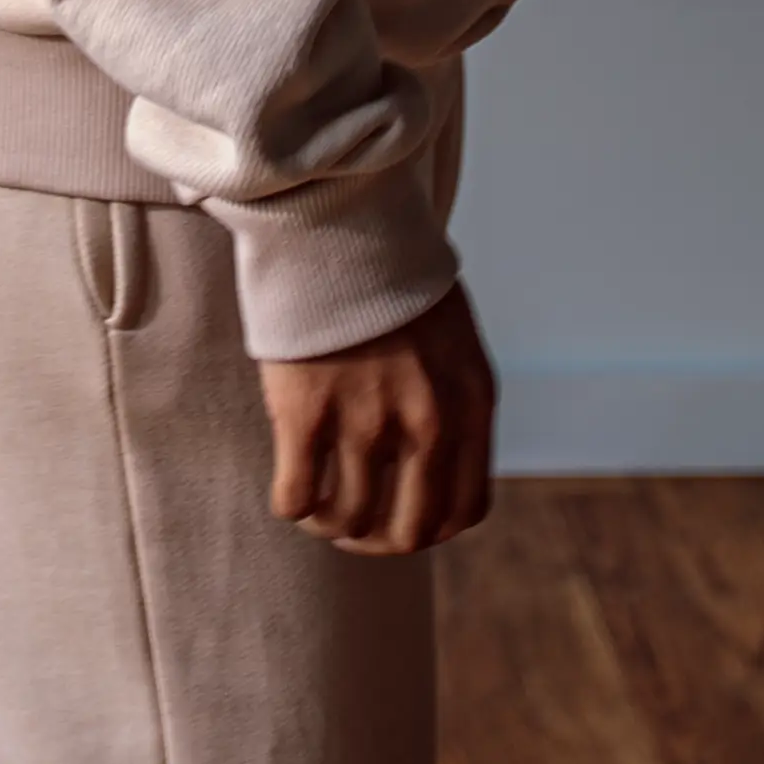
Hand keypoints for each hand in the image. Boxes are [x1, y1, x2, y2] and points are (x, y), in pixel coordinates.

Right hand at [257, 278, 495, 556]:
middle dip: (381, 541)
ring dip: (333, 527)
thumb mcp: (454, 343)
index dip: (433, 529)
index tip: (405, 520)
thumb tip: (438, 471)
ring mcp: (366, 420)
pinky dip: (294, 506)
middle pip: (410, 531)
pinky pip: (298, 496)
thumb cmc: (395, 279)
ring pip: (350, 521)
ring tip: (320, 512)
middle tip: (355, 528)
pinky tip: (292, 492)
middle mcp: (427, 423)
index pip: (466, 510)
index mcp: (471, 404)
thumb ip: (455, 406)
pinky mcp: (306, 413)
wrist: (343, 222)